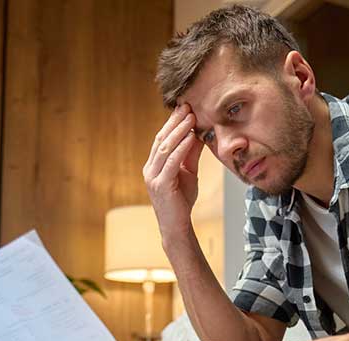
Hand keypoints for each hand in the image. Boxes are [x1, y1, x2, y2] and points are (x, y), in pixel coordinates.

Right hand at [143, 104, 203, 240]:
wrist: (177, 225)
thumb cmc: (181, 200)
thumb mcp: (188, 172)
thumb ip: (190, 154)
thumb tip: (199, 133)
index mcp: (154, 164)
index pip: (162, 138)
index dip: (173, 122)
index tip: (185, 107)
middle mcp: (149, 168)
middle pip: (161, 139)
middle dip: (175, 122)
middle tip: (187, 106)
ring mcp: (153, 177)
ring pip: (165, 148)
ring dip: (179, 131)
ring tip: (191, 117)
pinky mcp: (160, 185)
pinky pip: (171, 162)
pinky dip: (181, 148)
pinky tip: (190, 137)